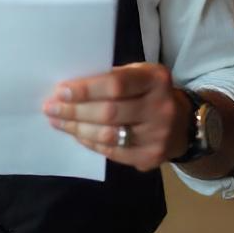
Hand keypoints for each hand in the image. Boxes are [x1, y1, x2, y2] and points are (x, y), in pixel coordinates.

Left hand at [43, 62, 187, 171]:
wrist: (182, 124)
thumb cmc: (149, 92)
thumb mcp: (139, 75)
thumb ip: (111, 78)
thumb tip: (69, 89)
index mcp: (156, 79)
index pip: (116, 84)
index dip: (86, 89)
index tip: (60, 91)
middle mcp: (161, 107)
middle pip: (109, 112)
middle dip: (74, 111)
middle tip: (51, 108)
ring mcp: (158, 136)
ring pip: (108, 135)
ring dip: (77, 128)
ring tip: (57, 121)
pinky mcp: (151, 157)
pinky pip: (112, 152)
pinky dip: (91, 142)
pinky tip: (77, 134)